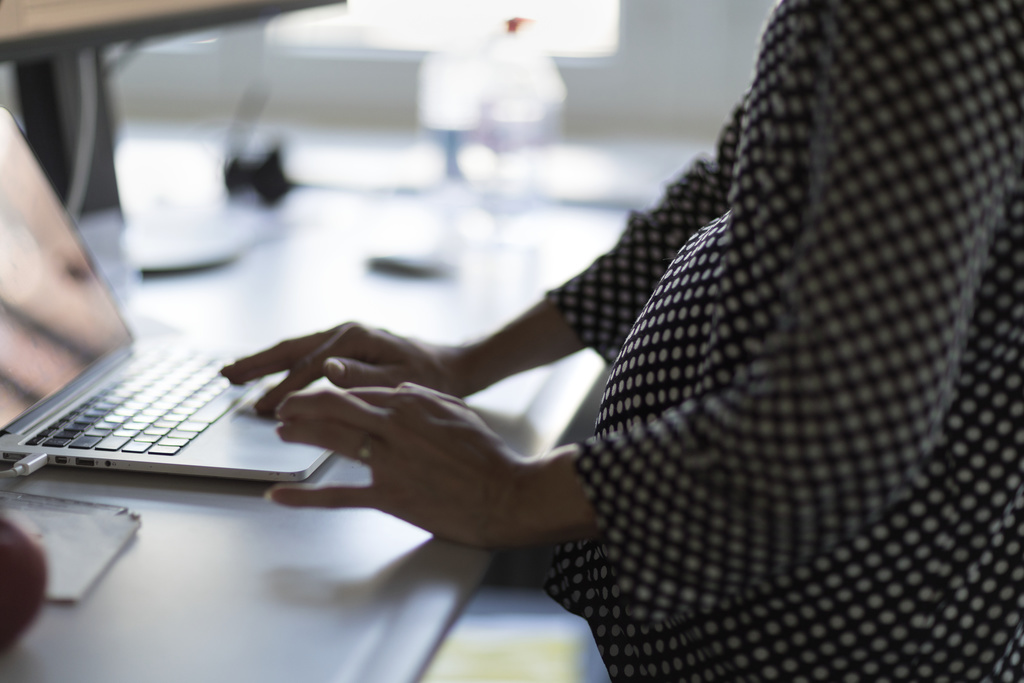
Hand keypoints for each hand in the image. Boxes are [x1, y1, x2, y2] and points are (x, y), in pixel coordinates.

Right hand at [221, 323, 466, 415]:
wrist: (452, 366)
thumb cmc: (431, 376)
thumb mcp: (400, 379)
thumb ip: (363, 376)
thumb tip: (328, 369)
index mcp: (354, 339)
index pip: (309, 367)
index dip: (285, 390)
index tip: (265, 409)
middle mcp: (345, 333)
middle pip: (290, 349)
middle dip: (257, 364)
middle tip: (225, 376)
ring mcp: (344, 339)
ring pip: (294, 350)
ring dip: (264, 363)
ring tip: (234, 375)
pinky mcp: (346, 348)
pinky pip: (305, 356)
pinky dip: (283, 366)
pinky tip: (270, 376)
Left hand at [267, 383, 597, 548]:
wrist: (508, 494)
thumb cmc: (487, 454)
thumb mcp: (456, 410)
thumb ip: (423, 397)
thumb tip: (397, 389)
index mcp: (411, 402)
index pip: (359, 390)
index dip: (331, 391)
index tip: (315, 395)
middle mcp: (395, 426)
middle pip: (334, 406)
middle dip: (302, 402)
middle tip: (283, 405)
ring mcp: (390, 462)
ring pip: (332, 440)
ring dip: (299, 433)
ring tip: (280, 431)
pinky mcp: (389, 496)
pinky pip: (338, 495)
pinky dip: (304, 497)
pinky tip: (278, 495)